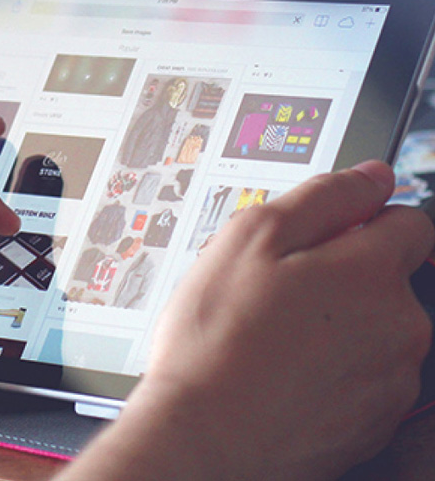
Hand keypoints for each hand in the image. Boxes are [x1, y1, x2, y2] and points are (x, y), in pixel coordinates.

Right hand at [62, 162, 433, 480]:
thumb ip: (322, 197)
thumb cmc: (218, 339)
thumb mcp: (250, 237)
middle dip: (342, 273)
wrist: (208, 437)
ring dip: (337, 322)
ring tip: (271, 333)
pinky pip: (364, 375)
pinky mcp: (377, 422)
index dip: (359, 218)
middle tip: (275, 288)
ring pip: (375, 327)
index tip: (320, 235)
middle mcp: (400, 326)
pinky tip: (283, 371)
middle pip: (388, 277)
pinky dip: (333, 368)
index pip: (406, 219)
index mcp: (373, 272)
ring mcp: (392, 379)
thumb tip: (371, 177)